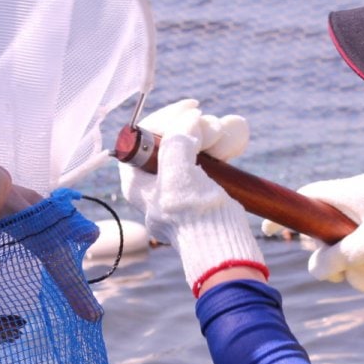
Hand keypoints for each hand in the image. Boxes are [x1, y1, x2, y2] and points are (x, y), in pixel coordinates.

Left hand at [117, 99, 264, 292]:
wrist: (223, 254)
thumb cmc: (196, 220)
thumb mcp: (179, 177)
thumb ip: (176, 143)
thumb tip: (189, 120)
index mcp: (137, 183)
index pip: (141, 138)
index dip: (165, 118)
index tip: (191, 109)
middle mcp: (152, 186)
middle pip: (165, 141)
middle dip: (189, 126)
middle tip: (210, 124)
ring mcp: (176, 191)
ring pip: (185, 149)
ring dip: (203, 135)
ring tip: (221, 134)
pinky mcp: (197, 196)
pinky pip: (201, 162)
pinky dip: (213, 149)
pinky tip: (226, 148)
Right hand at [263, 174, 363, 291]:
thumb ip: (340, 256)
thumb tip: (316, 270)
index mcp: (356, 191)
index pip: (310, 197)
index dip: (289, 214)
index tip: (269, 230)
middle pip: (327, 231)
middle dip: (333, 259)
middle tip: (344, 279)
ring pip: (348, 247)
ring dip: (354, 270)